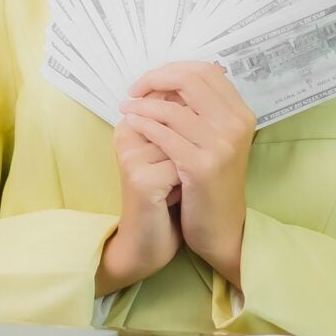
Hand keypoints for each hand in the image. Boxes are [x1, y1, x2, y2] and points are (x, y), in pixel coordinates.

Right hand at [96, 109, 183, 295]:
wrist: (147, 243)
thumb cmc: (164, 197)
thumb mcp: (169, 154)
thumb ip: (180, 123)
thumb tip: (210, 92)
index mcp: (130, 124)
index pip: (169, 98)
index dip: (190, 122)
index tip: (190, 147)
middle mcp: (126, 135)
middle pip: (179, 118)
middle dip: (192, 145)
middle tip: (183, 169)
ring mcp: (132, 157)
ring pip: (184, 141)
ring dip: (193, 162)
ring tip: (180, 183)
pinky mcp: (142, 180)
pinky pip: (183, 167)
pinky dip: (190, 182)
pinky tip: (179, 195)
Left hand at [121, 62, 257, 283]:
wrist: (221, 227)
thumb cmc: (211, 180)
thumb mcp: (216, 139)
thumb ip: (202, 109)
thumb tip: (171, 77)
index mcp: (240, 113)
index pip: (205, 71)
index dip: (172, 69)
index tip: (149, 80)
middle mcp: (236, 125)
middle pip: (191, 80)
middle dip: (155, 79)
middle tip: (134, 90)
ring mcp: (222, 145)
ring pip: (173, 109)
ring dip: (142, 105)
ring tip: (126, 108)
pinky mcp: (203, 167)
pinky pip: (166, 136)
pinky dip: (144, 125)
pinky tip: (131, 125)